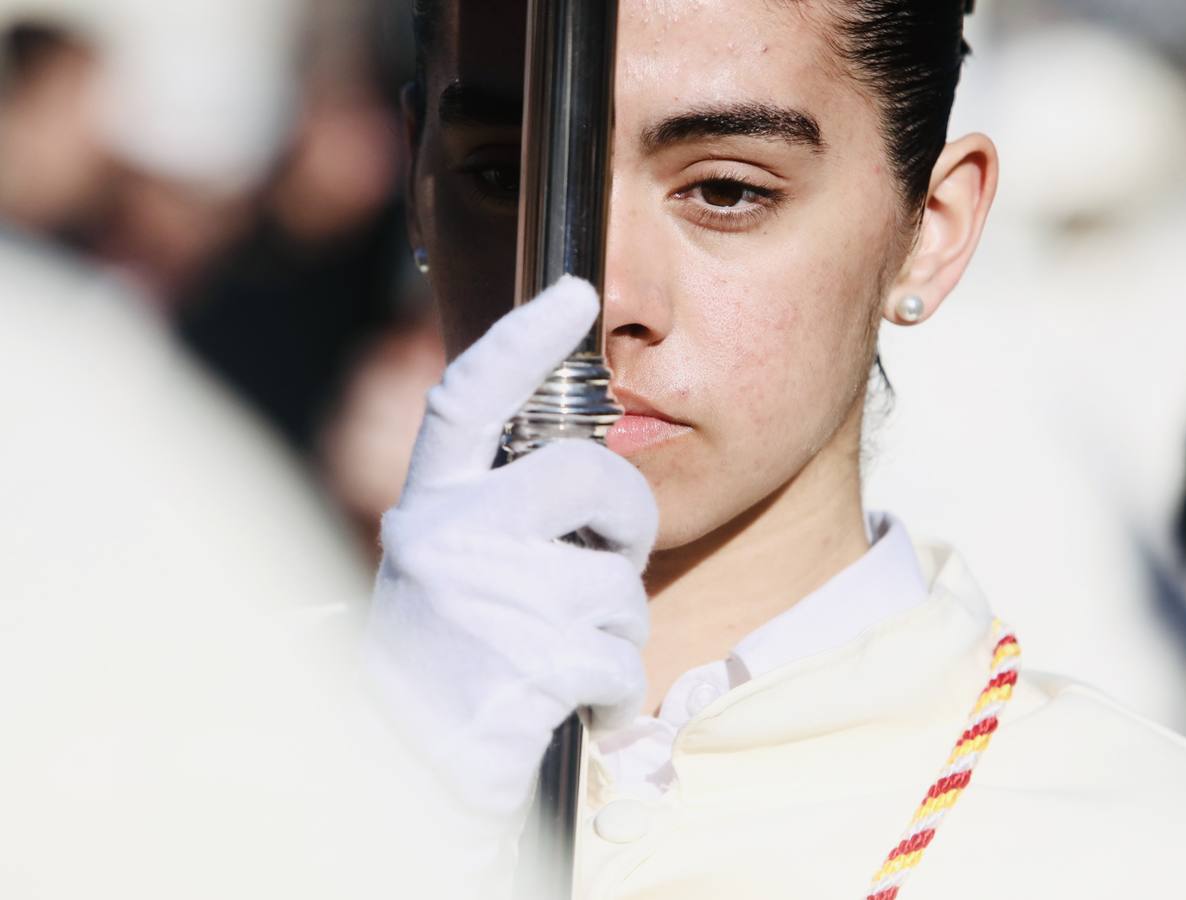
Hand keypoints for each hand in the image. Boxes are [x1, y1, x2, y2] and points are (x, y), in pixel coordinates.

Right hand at [364, 277, 656, 825]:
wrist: (403, 769)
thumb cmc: (449, 655)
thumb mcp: (453, 565)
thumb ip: (504, 512)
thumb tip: (590, 457)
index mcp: (430, 506)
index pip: (470, 397)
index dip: (522, 339)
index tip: (574, 292)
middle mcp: (447, 539)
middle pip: (590, 476)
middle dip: (630, 516)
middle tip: (614, 554)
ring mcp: (484, 604)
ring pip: (619, 585)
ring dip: (613, 628)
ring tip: (558, 655)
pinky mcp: (524, 672)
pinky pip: (620, 662)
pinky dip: (614, 691)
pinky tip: (574, 705)